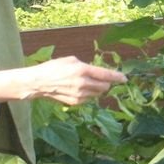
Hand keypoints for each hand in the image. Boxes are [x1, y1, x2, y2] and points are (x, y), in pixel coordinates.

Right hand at [0, 56, 127, 105]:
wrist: (38, 83)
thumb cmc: (54, 68)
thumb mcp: (71, 60)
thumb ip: (87, 66)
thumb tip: (98, 72)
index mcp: (82, 70)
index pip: (106, 75)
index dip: (117, 77)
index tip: (125, 78)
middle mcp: (83, 84)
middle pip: (104, 86)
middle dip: (107, 83)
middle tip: (102, 79)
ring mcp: (79, 95)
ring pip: (98, 94)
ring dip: (98, 89)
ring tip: (87, 82)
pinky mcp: (75, 103)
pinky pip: (89, 99)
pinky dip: (89, 94)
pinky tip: (80, 89)